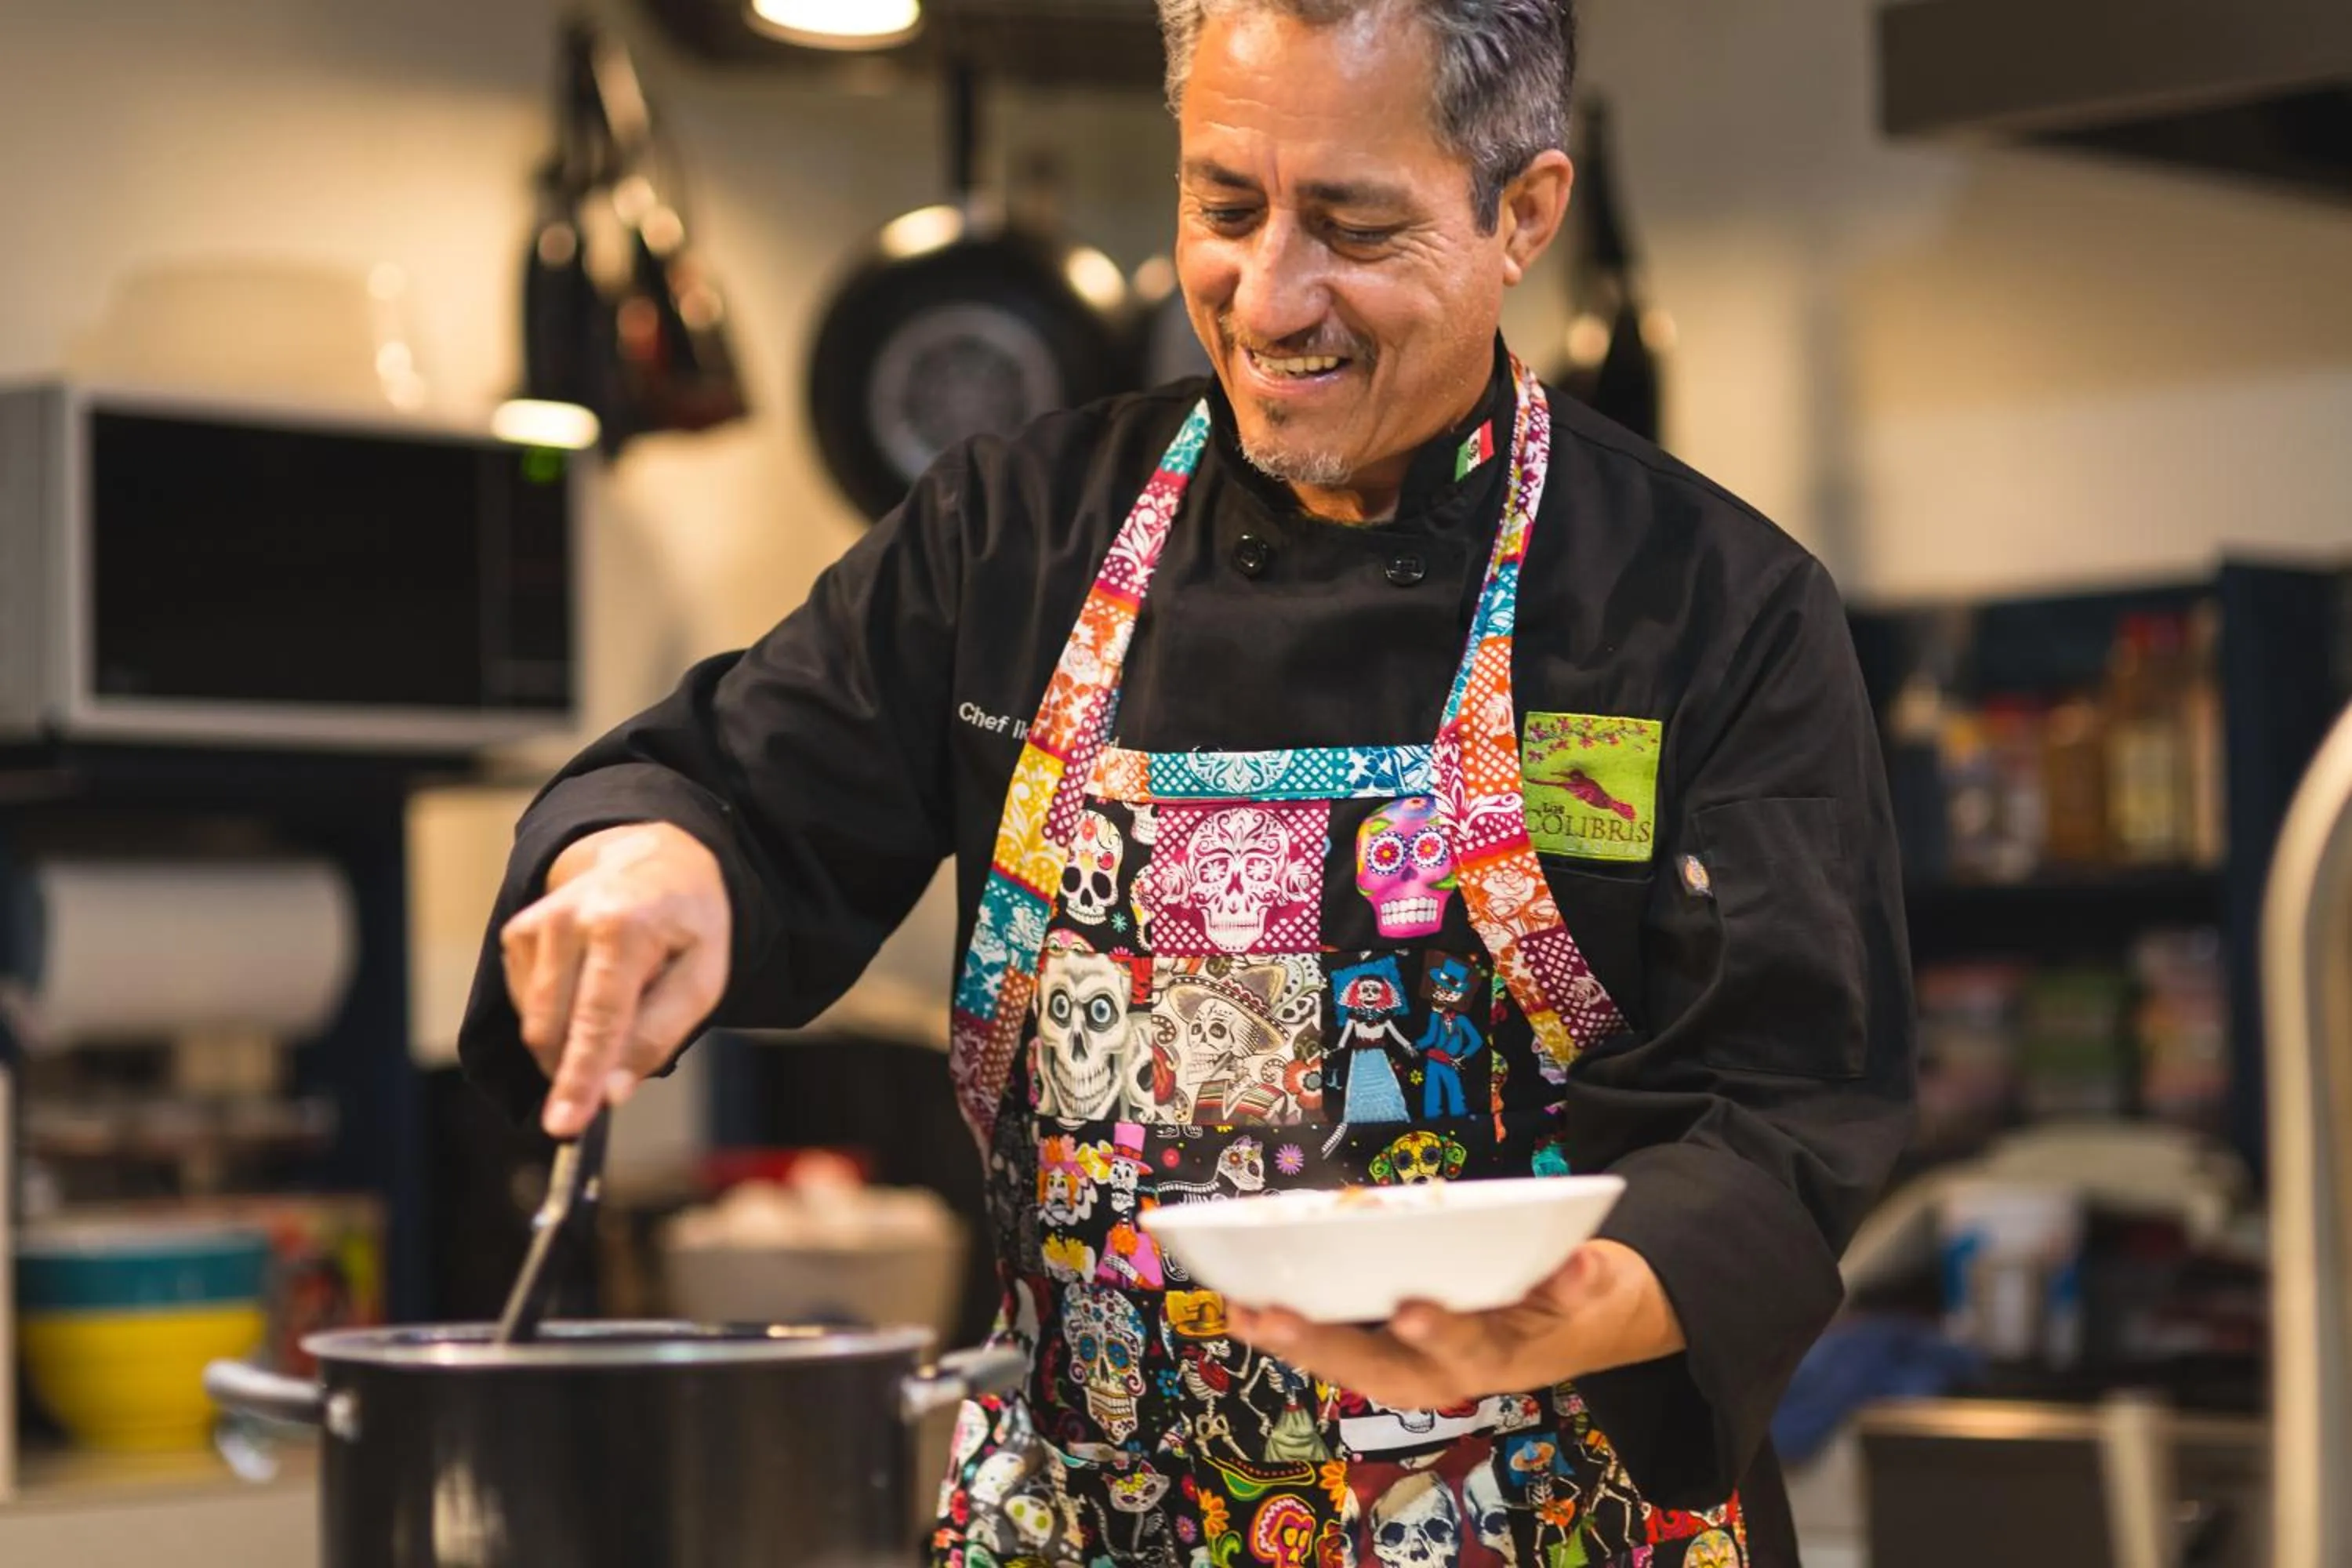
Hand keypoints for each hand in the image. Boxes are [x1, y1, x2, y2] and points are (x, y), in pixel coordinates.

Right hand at [499, 822, 729, 1137]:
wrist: (653, 860)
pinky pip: (529, 1008)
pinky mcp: (517, 934)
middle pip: (556, 1029)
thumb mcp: (702, 978)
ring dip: (573, 1041)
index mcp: (623, 926)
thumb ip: (658, 1037)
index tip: (563, 1125)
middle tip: (617, 1069)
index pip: (597, 1019)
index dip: (580, 1077)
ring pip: (537, 1026)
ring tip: (620, 1001)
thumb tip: (611, 1093)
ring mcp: (536, 924)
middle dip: (578, 1067)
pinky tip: (590, 987)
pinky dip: (559, 1017)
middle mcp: (569, 920)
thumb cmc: (686, 925)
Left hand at [1223, 1239, 1682, 1410]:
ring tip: (1244, 1314)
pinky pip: (1336, 1351)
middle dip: (1328, 1344)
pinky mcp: (1388, 1355)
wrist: (1570, 1333)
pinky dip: (1293, 1335)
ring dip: (1296, 1344)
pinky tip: (1244, 1311)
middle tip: (1276, 1317)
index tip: (1413, 1312)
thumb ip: (1578, 1281)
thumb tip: (1586, 1266)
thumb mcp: (1585, 1288)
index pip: (1467, 1344)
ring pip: (1350, 1364)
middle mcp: (1445, 1374)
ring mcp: (1413, 1370)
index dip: (1441, 1332)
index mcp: (1497, 1355)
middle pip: (1383, 1367)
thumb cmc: (1562, 1298)